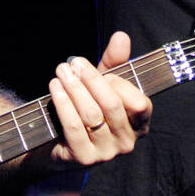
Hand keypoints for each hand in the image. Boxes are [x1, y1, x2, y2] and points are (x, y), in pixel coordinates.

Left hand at [45, 31, 151, 167]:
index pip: (140, 103)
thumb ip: (115, 62)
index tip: (103, 71)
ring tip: (62, 72)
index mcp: (139, 125)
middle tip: (73, 63)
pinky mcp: (84, 158)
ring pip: (91, 114)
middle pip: (112, 105)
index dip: (120, 85)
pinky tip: (55, 88)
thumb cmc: (88, 109)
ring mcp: (106, 153)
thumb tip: (121, 37)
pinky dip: (63, 103)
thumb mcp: (103, 84)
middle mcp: (127, 142)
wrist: (59, 142)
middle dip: (91, 80)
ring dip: (74, 88)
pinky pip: (74, 126)